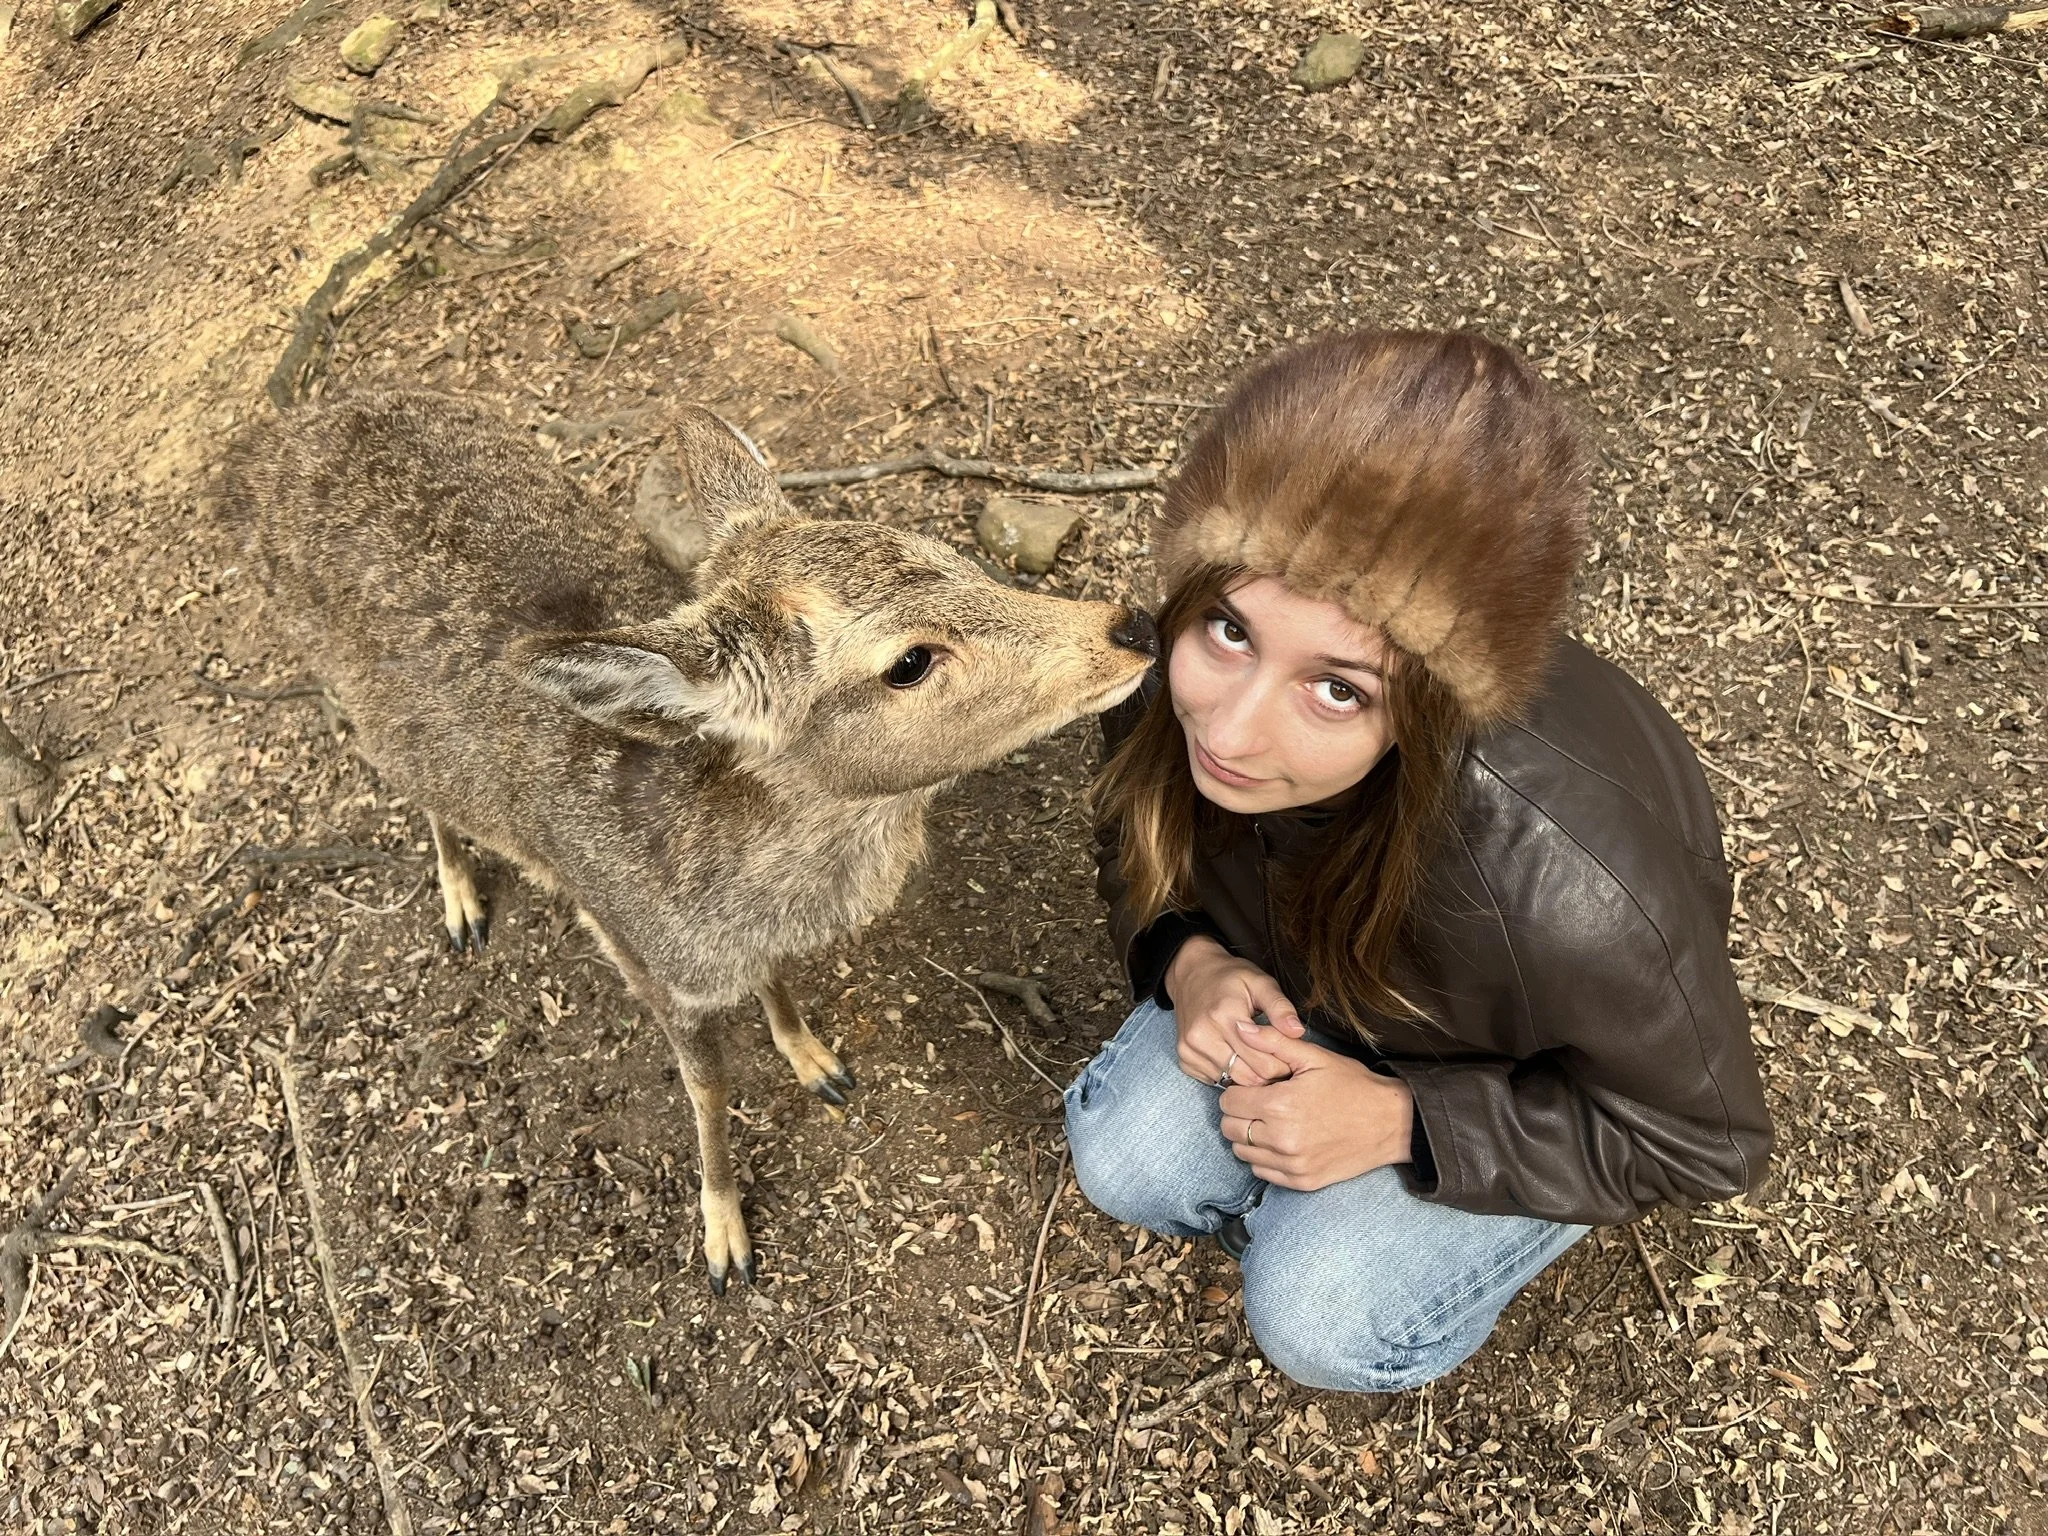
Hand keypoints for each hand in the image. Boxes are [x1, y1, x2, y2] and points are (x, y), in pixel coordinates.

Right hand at [1165, 936, 1303, 1087]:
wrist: (1192, 974)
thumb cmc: (1231, 978)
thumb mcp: (1261, 982)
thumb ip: (1280, 1007)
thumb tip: (1297, 1032)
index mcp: (1225, 1015)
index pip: (1263, 1062)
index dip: (1282, 1063)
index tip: (1289, 1056)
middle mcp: (1203, 1035)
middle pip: (1248, 1077)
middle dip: (1267, 1074)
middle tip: (1277, 1059)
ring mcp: (1190, 1049)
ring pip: (1232, 1083)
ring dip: (1248, 1076)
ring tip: (1257, 1058)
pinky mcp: (1185, 1058)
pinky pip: (1215, 1080)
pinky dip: (1229, 1074)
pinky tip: (1236, 1057)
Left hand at [1217, 1021, 1415, 1190]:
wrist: (1391, 1123)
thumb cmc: (1352, 1086)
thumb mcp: (1315, 1057)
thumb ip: (1273, 1042)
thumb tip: (1240, 1027)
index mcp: (1280, 1106)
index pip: (1228, 1102)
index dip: (1239, 1091)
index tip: (1256, 1087)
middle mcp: (1281, 1139)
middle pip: (1229, 1129)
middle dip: (1240, 1113)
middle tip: (1262, 1104)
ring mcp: (1291, 1164)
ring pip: (1242, 1152)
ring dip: (1250, 1136)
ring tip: (1273, 1122)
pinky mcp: (1301, 1181)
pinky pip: (1262, 1171)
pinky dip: (1265, 1157)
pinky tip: (1283, 1141)